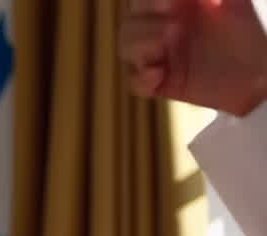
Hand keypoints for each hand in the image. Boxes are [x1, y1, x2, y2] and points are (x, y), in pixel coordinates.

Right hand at [121, 0, 266, 115]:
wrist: (260, 75)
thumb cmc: (251, 33)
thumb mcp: (234, 2)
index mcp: (176, 8)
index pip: (142, 2)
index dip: (146, 2)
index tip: (168, 4)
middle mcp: (163, 31)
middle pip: (128, 24)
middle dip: (144, 25)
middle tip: (173, 29)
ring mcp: (161, 58)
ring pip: (125, 50)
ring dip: (139, 46)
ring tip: (163, 48)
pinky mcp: (162, 84)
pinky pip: (134, 83)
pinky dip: (140, 79)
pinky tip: (159, 74)